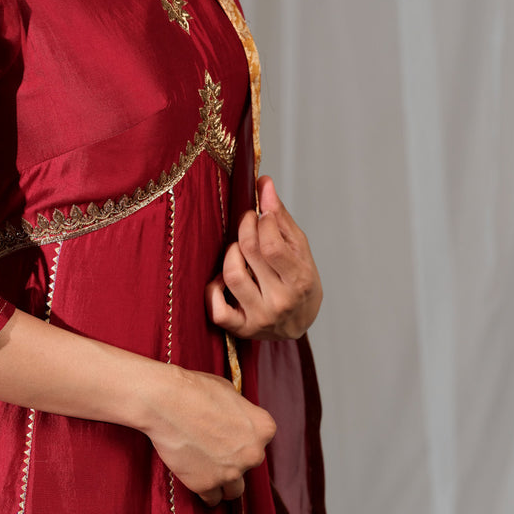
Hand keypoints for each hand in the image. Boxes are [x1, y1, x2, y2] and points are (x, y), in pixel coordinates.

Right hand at [141, 366, 275, 505]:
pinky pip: (212, 499)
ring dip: (223, 480)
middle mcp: (253, 454)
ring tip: (207, 468)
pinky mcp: (207, 485)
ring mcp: (231, 472)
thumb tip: (237, 420)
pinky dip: (205, 490)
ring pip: (234, 490)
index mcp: (263, 428)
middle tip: (213, 446)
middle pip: (248, 464)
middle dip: (234, 458)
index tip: (227, 431)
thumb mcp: (229, 391)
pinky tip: (195, 476)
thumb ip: (241, 412)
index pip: (260, 440)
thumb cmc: (195, 390)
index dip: (242, 435)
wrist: (165, 402)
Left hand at [206, 176, 321, 341]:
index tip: (259, 211)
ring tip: (238, 248)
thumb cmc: (300, 279)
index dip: (261, 221)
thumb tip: (263, 183)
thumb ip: (280, 216)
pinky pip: (217, 310)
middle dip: (245, 227)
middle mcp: (280, 302)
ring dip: (230, 253)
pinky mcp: (242, 329)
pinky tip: (222, 279)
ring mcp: (260, 318)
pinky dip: (214, 289)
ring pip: (232, 275)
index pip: (272, 245)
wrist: (300, 321)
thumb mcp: (299, 247)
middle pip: (250, 253)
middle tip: (246, 219)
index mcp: (300, 281)